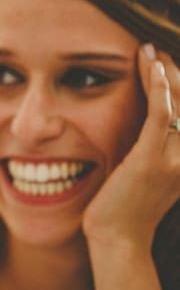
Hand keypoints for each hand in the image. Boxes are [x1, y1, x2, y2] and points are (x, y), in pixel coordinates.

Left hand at [82, 44, 179, 251]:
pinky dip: (158, 90)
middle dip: (175, 72)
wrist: (117, 240)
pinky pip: (160, 118)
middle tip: (153, 49)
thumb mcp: (147, 172)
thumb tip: (151, 120)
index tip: (165, 61)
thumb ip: (156, 147)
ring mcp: (174, 160)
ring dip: (164, 73)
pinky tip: (151, 70)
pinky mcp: (150, 161)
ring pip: (178, 104)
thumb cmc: (123, 207)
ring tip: (147, 52)